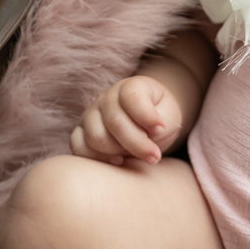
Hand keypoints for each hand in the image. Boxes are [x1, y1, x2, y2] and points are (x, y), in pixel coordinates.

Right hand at [69, 75, 183, 165]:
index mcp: (130, 87)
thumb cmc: (160, 117)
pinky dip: (97, 159)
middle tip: (155, 156)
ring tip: (137, 157)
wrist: (147, 121)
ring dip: (119, 152)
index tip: (161, 129)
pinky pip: (79, 147)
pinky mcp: (81, 132)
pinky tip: (118, 161)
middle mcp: (106, 99)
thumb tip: (149, 135)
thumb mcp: (170, 115)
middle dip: (138, 144)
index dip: (147, 116)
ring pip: (96, 137)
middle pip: (115, 123)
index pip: (132, 97)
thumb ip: (163, 123)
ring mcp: (90, 115)